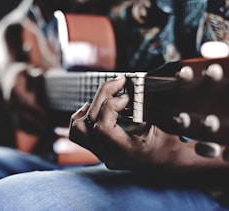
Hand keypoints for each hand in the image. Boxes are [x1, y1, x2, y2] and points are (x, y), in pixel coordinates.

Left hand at [69, 76, 188, 170]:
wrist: (164, 160)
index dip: (111, 106)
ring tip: (106, 96)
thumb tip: (132, 83)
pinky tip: (93, 107)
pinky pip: (77, 133)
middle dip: (104, 94)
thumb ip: (147, 106)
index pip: (102, 127)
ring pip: (78, 128)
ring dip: (91, 107)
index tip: (127, 96)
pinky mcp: (96, 148)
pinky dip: (81, 116)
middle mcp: (110, 155)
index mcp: (127, 152)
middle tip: (120, 82)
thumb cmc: (167, 142)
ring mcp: (101, 153)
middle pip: (91, 121)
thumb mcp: (164, 125)